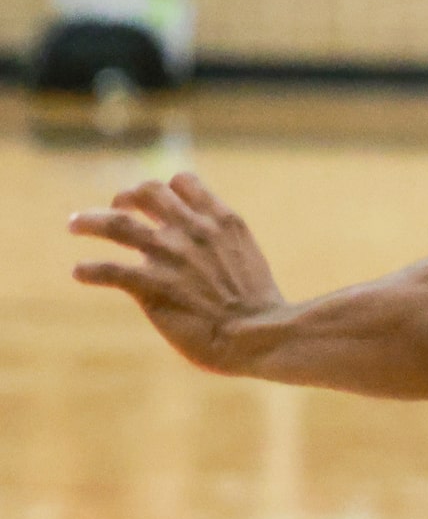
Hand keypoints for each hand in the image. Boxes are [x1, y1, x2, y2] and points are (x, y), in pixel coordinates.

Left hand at [70, 173, 287, 374]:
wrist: (262, 336)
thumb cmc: (261, 310)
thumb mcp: (249, 260)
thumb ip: (222, 247)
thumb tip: (204, 253)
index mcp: (222, 222)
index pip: (184, 183)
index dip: (165, 189)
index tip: (155, 203)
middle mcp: (193, 230)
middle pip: (147, 192)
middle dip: (127, 197)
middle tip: (117, 209)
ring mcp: (170, 256)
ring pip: (116, 223)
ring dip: (89, 221)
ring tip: (75, 225)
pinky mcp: (152, 286)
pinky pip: (109, 270)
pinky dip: (89, 270)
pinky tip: (80, 273)